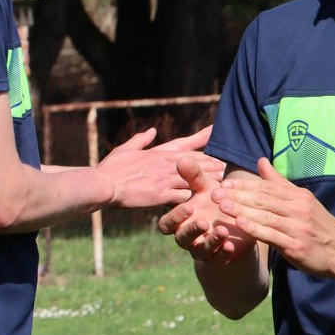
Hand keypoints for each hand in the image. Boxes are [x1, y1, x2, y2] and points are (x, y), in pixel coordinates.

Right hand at [100, 127, 224, 208]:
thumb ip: (141, 140)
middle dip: (213, 164)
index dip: (203, 141)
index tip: (217, 137)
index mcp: (158, 153)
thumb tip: (152, 130)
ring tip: (225, 186)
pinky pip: (183, 197)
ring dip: (209, 182)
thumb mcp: (125, 149)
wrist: (104, 185)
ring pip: (195, 180)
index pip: (186, 145)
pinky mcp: (162, 195)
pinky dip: (194, 200)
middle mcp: (165, 164)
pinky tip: (205, 204)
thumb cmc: (112, 168)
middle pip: (196, 163)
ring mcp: (165, 180)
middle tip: (230, 166)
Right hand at [158, 157, 254, 262]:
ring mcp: (202, 249)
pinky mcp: (218, 258)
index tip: (188, 206)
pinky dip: (223, 254)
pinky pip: (217, 260)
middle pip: (181, 238)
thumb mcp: (206, 187)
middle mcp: (187, 237)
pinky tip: (231, 245)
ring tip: (222, 230)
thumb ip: (194, 176)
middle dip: (191, 230)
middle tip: (203, 220)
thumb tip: (182, 159)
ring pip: (199, 250)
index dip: (175, 217)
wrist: (238, 220)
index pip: (167, 224)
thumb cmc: (216, 200)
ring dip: (210, 241)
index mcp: (179, 221)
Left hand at [212, 157, 334, 279]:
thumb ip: (278, 182)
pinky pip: (272, 235)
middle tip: (214, 193)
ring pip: (265, 216)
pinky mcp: (296, 246)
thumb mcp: (301, 199)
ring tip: (221, 205)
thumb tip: (260, 160)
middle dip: (236, 195)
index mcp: (298, 196)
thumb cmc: (317, 224)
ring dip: (241, 210)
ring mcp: (297, 228)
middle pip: (262, 199)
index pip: (266, 187)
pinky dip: (255, 229)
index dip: (243, 185)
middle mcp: (298, 209)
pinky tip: (240, 224)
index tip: (223, 183)